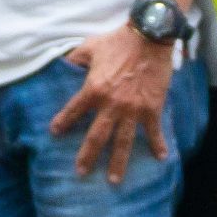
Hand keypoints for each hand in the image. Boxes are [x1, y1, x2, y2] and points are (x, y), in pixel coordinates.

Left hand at [51, 24, 176, 182]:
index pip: (74, 110)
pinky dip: (158, 145)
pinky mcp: (152, 108)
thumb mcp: (90, 46)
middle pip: (96, 136)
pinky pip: (154, 131)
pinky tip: (161, 158)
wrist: (150, 36)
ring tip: (113, 180)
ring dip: (118, 162)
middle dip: (87, 156)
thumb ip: (76, 58)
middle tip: (81, 172)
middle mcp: (111, 104)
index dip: (63, 122)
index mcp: (94, 89)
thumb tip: (64, 64)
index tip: (55, 133)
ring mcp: (133, 110)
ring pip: (123, 142)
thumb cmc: (119, 41)